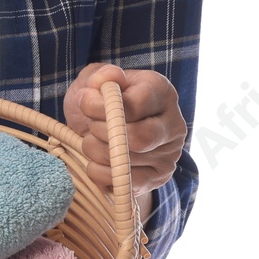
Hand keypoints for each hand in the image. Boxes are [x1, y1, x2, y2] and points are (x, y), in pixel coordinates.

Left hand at [62, 63, 184, 196]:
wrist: (104, 134)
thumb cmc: (100, 104)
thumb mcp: (95, 81)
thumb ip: (99, 76)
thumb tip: (105, 81)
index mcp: (162, 91)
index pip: (135, 104)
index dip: (102, 106)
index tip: (85, 102)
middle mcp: (174, 124)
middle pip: (139, 138)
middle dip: (101, 132)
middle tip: (90, 126)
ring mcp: (170, 155)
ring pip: (126, 161)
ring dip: (95, 151)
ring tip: (92, 140)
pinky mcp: (159, 178)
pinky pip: (121, 182)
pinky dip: (98, 171)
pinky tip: (98, 160)